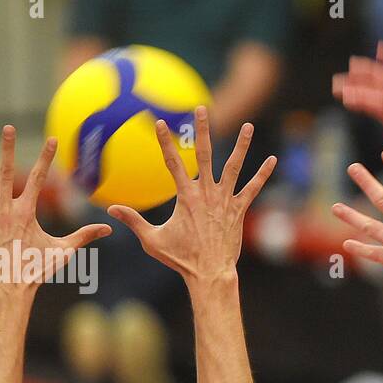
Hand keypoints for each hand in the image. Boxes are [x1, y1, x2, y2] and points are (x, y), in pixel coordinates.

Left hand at [0, 126, 110, 294]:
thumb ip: (84, 236)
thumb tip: (110, 229)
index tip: (52, 139)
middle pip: (7, 173)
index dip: (48, 158)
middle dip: (9, 149)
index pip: (40, 179)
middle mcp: (5, 210)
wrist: (11, 289)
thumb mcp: (63, 251)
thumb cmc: (37, 270)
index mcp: (26, 212)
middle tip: (8, 127)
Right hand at [109, 107, 275, 283]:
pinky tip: (272, 160)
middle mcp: (206, 194)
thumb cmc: (180, 259)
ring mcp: (225, 201)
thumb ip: (133, 221)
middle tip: (202, 108)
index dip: (165, 142)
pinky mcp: (239, 211)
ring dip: (241, 146)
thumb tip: (110, 209)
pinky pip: (253, 189)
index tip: (159, 122)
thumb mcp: (152, 240)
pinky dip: (263, 174)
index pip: (172, 163)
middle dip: (202, 130)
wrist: (210, 273)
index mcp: (185, 198)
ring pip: (234, 167)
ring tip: (249, 125)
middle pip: (204, 155)